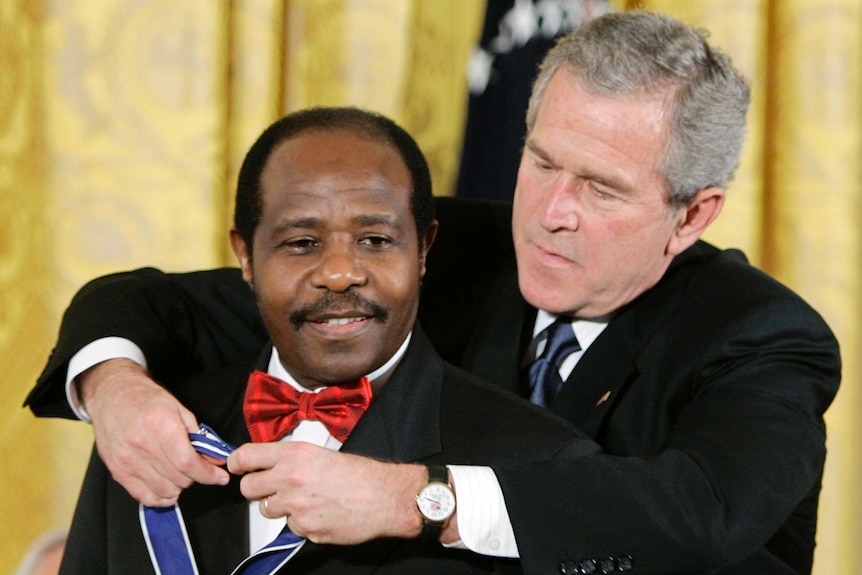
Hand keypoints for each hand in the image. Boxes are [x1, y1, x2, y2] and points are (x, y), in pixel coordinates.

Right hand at [78, 359, 229, 505]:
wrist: (112, 396)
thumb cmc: (147, 400)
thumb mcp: (179, 409)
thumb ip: (198, 436)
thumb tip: (214, 460)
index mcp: (161, 426)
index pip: (188, 463)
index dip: (208, 474)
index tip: (220, 477)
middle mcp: (142, 445)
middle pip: (178, 478)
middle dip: (196, 476)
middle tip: (197, 467)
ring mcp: (128, 461)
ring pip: (164, 490)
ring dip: (179, 486)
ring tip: (180, 473)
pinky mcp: (118, 471)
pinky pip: (144, 496)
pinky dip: (160, 497)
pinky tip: (167, 487)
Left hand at [228, 442, 457, 543]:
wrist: (385, 497)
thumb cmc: (360, 474)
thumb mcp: (322, 454)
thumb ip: (292, 459)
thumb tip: (269, 466)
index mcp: (295, 455)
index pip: (246, 456)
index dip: (236, 462)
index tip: (236, 466)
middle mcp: (290, 479)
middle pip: (248, 488)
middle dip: (257, 489)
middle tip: (274, 488)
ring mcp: (296, 507)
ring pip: (267, 510)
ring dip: (280, 507)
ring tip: (306, 500)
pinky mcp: (305, 529)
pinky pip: (291, 527)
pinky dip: (302, 522)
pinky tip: (321, 513)